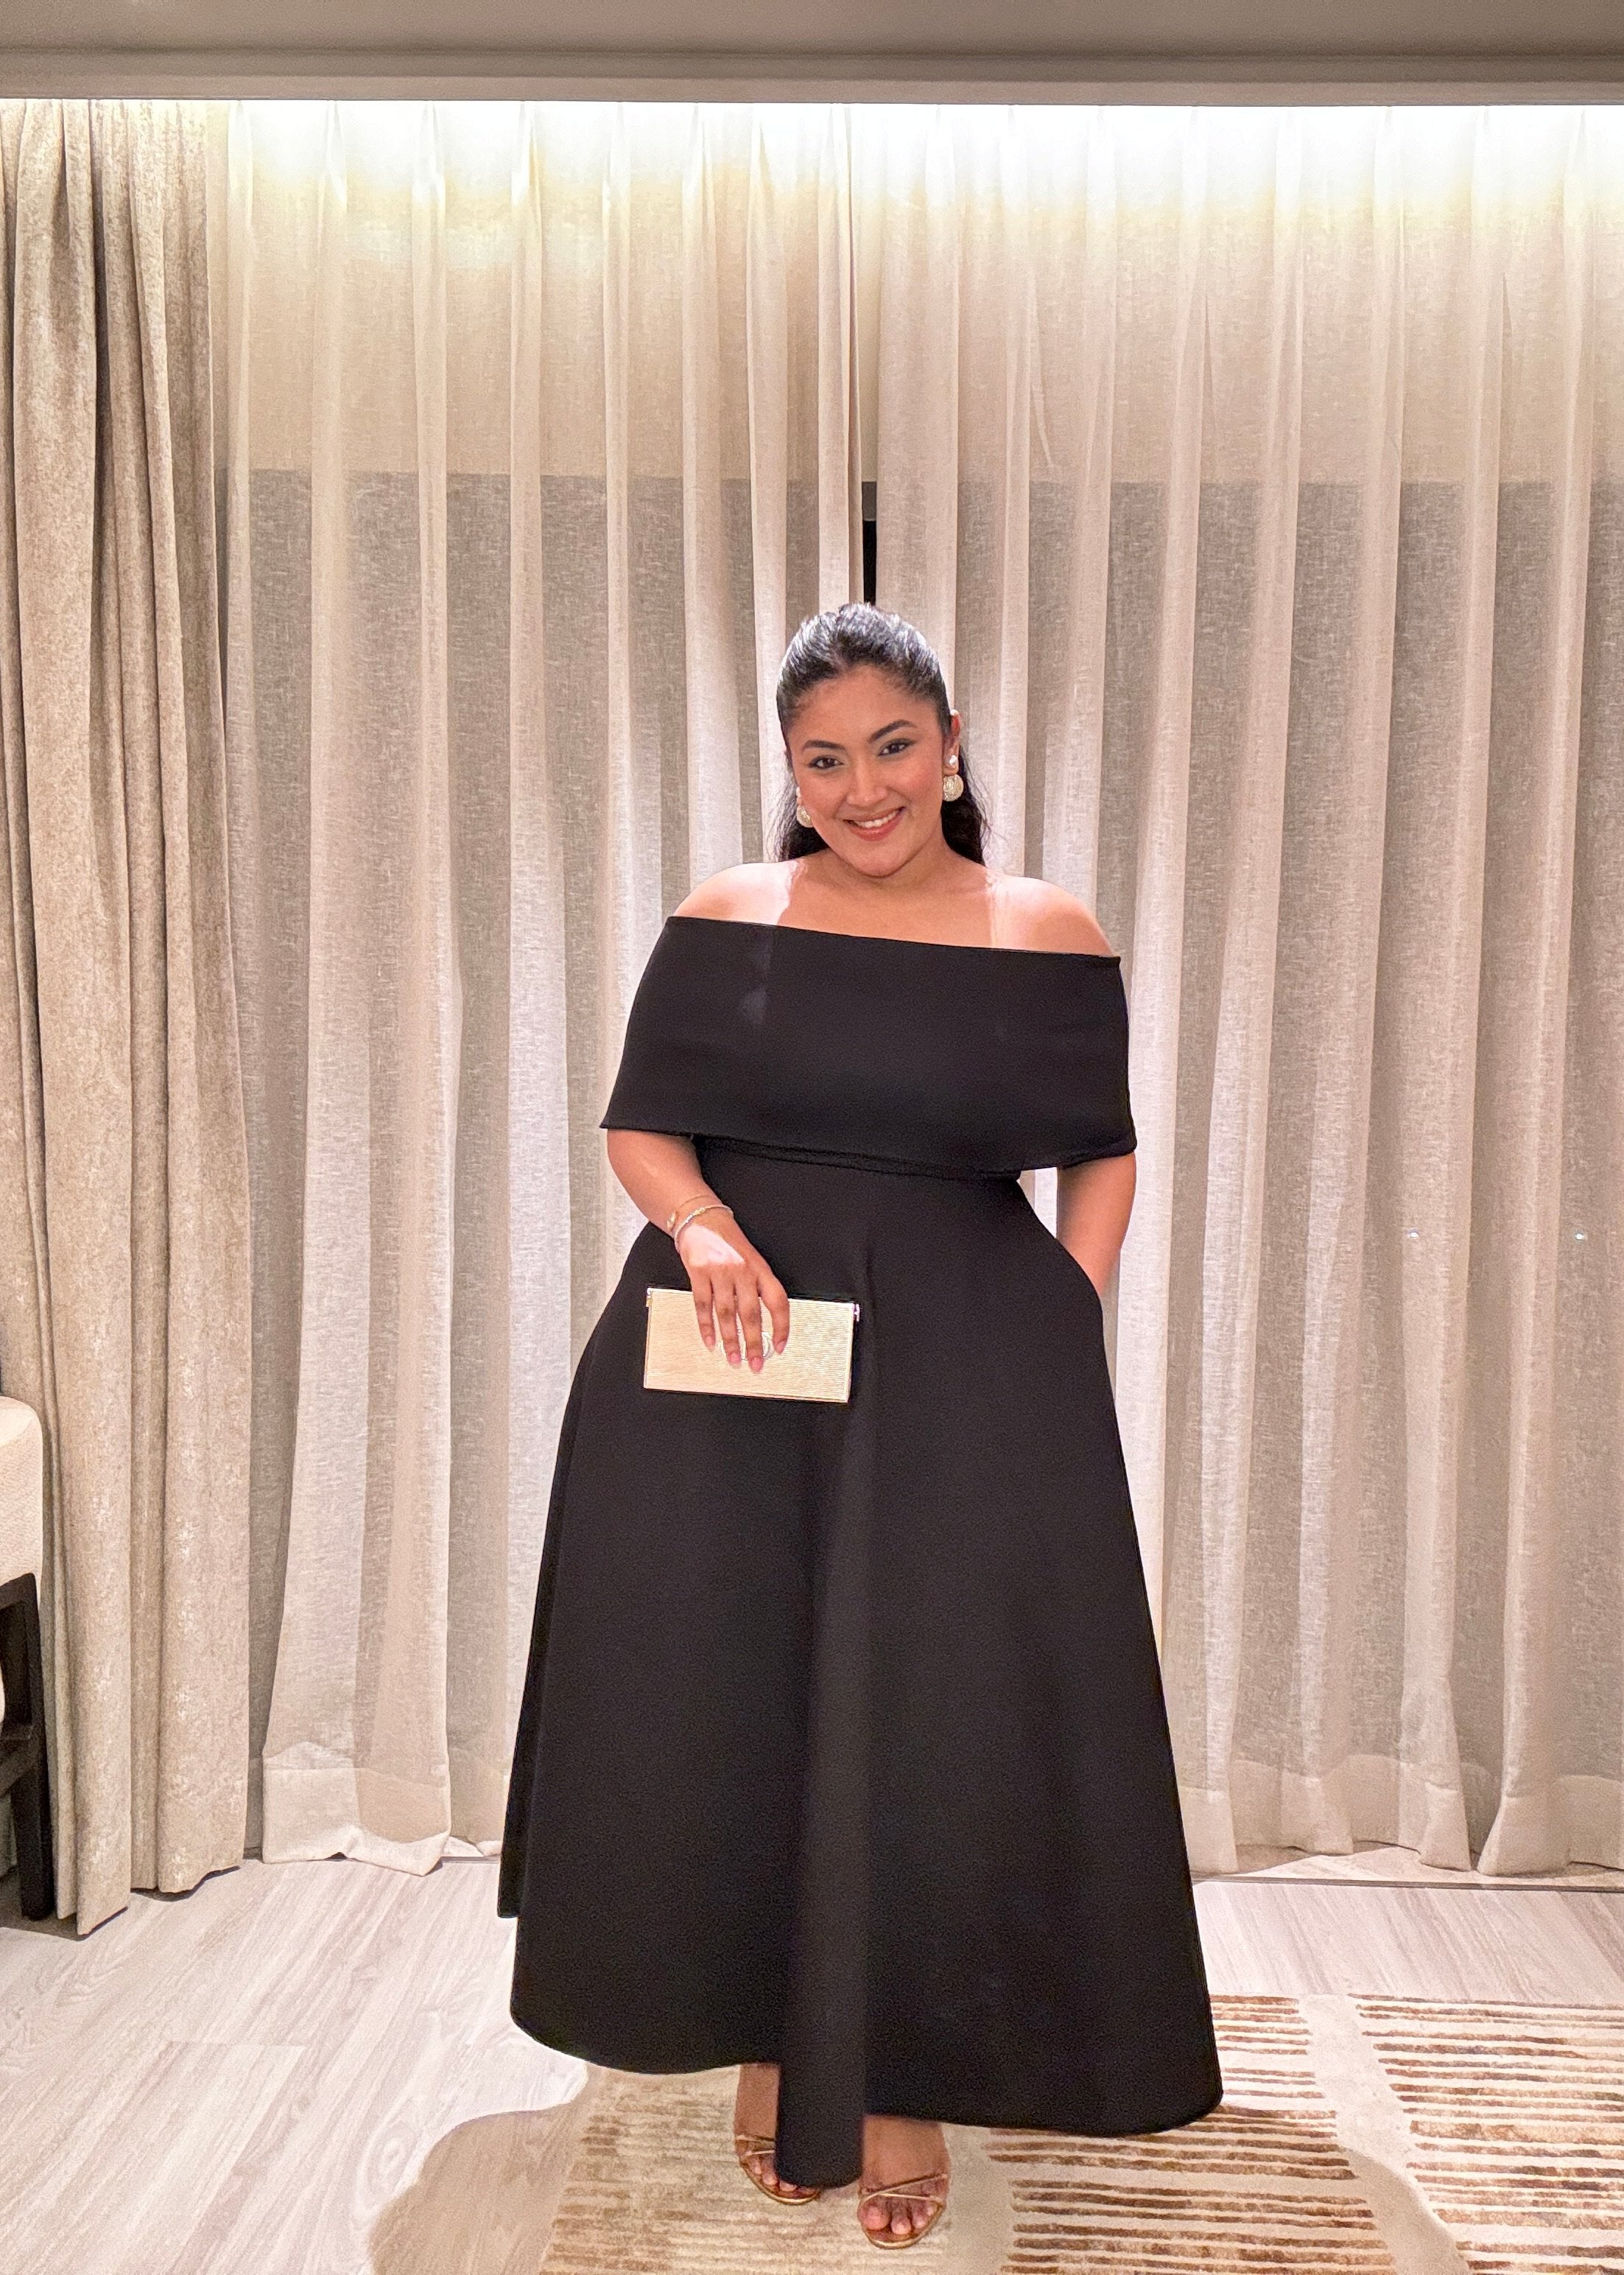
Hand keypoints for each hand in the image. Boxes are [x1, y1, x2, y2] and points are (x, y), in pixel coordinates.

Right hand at [674, 1214, 791, 1371]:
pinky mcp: (698, 1271)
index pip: (777, 1301)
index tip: (779, 1346)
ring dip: (730, 1340)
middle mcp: (742, 1270)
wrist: (702, 1219)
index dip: (781, 1326)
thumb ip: (757, 1286)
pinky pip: (703, 1304)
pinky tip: (710, 1341)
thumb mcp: (751, 1259)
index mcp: (760, 1268)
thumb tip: (760, 1323)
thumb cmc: (728, 1241)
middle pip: (750, 1312)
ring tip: (733, 1358)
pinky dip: (706, 1326)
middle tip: (755, 1363)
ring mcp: (720, 1270)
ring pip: (726, 1312)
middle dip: (753, 1342)